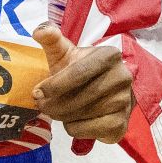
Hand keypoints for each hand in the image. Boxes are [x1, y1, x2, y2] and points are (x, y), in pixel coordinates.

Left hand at [31, 25, 133, 143]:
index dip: (55, 84)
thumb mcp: (65, 52)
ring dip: (62, 116)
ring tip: (57, 109)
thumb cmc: (78, 69)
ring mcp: (125, 101)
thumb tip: (39, 31)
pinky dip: (74, 128)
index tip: (37, 92)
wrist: (101, 90)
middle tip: (42, 105)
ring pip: (83, 115)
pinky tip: (73, 119)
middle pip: (81, 96)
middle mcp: (122, 77)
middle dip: (54, 104)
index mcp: (109, 55)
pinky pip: (89, 131)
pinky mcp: (122, 124)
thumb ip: (51, 38)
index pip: (79, 73)